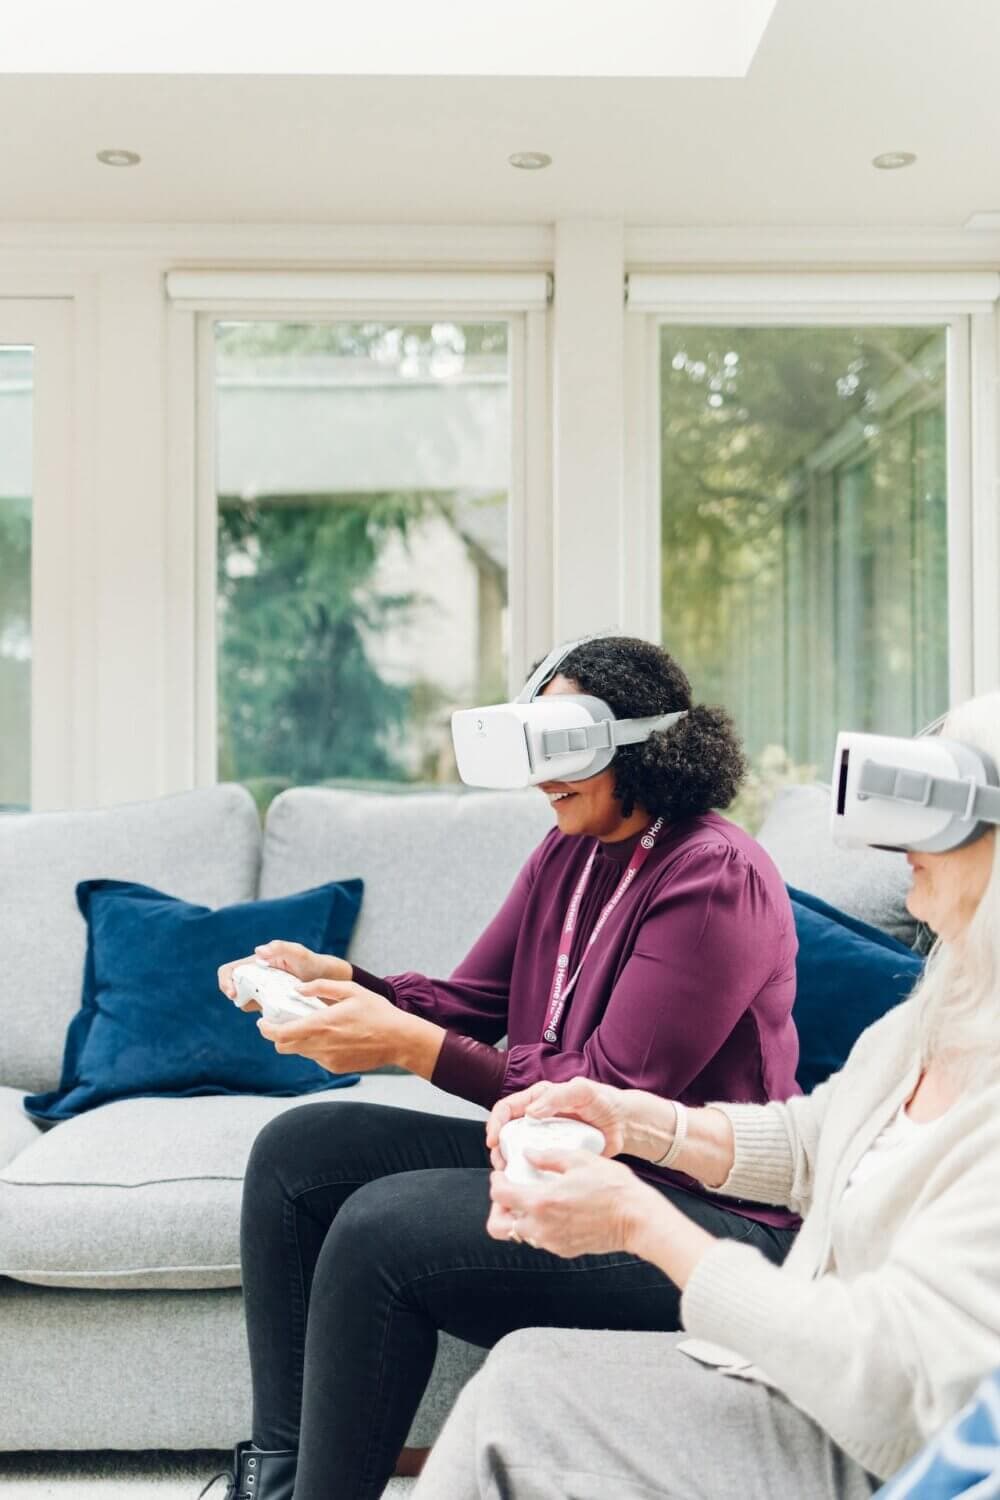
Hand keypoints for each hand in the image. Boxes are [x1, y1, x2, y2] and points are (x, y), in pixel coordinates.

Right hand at [218, 941, 350, 1009]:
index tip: (233, 994)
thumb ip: (280, 947)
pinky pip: (262, 1017)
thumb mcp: (298, 953)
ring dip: (258, 1008)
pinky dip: (268, 1019)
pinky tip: (284, 1015)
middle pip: (236, 991)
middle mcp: (256, 980)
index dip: (225, 982)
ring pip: (248, 1006)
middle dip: (242, 998)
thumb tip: (258, 951)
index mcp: (256, 964)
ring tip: (279, 1004)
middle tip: (261, 1001)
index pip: (229, 971)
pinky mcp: (272, 1009)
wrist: (331, 981)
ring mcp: (263, 995)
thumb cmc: (312, 962)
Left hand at [256, 979, 407, 1072]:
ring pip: (300, 1052)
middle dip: (279, 1036)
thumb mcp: (351, 990)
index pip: (281, 1033)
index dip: (266, 1029)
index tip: (262, 1022)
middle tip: (284, 1022)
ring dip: (299, 1041)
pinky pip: (317, 1058)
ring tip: (313, 1027)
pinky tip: (333, 1036)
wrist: (399, 1040)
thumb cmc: (377, 1012)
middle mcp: (321, 1045)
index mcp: (321, 1024)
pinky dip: (316, 1047)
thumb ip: (321, 987)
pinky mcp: (336, 1068)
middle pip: (284, 1047)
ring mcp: (328, 1059)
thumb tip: (298, 989)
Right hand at [486, 1077, 627, 1170]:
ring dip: (510, 1162)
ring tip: (512, 1174)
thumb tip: (531, 1112)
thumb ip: (557, 1096)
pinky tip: (528, 1181)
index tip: (493, 1139)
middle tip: (501, 1163)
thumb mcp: (581, 1091)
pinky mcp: (555, 1155)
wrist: (623, 1124)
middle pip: (507, 1133)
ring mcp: (546, 1138)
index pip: (507, 1108)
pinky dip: (528, 1172)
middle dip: (499, 1148)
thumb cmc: (603, 1101)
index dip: (495, 1122)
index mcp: (538, 1099)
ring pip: (518, 1151)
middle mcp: (538, 1118)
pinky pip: (536, 1164)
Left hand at [487, 1149, 660, 1258]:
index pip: (499, 1195)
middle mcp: (541, 1227)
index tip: (502, 1173)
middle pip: (498, 1225)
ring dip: (519, 1216)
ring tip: (534, 1198)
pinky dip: (539, 1225)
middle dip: (499, 1208)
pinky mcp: (563, 1250)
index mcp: (541, 1202)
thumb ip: (548, 1157)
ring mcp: (552, 1242)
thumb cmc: (613, 1188)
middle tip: (511, 1192)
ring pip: (518, 1233)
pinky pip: (539, 1239)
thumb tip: (529, 1155)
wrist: (637, 1219)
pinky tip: (554, 1209)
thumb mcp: (579, 1160)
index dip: (496, 1181)